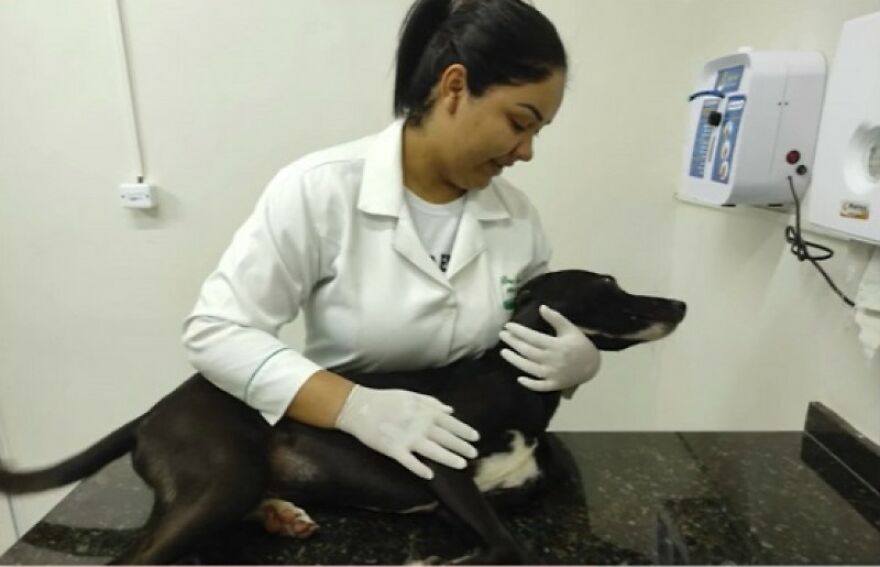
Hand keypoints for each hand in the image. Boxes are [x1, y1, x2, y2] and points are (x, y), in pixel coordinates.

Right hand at [334, 385, 479, 479]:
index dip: (464, 430)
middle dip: (461, 446)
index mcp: (423, 410)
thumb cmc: (385, 399)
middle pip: (445, 437)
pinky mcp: (392, 449)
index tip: (476, 437)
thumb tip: (451, 410)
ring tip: (462, 464)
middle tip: (474, 454)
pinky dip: (419, 468)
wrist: (358, 407)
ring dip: (448, 458)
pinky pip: (408, 461)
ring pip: (432, 450)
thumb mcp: (410, 395)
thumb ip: (431, 403)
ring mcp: (405, 437)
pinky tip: (430, 475)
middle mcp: (418, 424)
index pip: (449, 421)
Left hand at [499, 305, 600, 394]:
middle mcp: (553, 360)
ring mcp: (553, 374)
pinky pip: (540, 386)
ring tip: (503, 352)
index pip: (533, 338)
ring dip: (515, 360)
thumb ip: (556, 318)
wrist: (593, 365)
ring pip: (530, 368)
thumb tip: (541, 307)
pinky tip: (519, 378)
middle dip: (513, 343)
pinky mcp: (555, 384)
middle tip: (502, 335)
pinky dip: (530, 384)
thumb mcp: (570, 329)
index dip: (519, 331)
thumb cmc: (580, 344)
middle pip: (528, 352)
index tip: (508, 326)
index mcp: (557, 345)